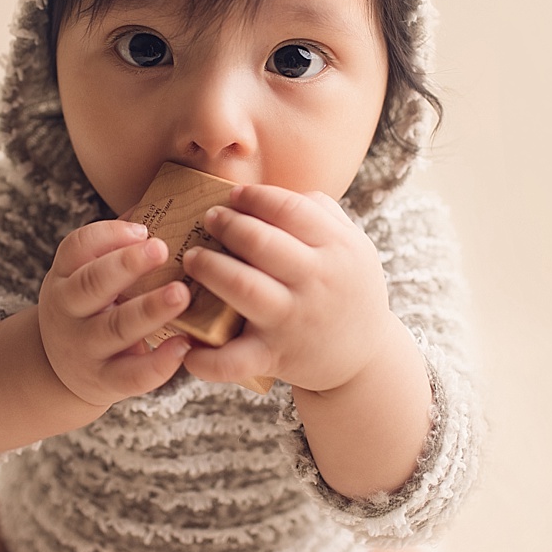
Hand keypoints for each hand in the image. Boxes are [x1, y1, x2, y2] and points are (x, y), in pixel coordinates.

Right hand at [38, 219, 192, 406]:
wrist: (62, 369)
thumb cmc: (96, 305)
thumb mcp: (91, 272)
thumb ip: (123, 242)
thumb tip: (174, 198)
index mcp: (66, 274)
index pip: (77, 247)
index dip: (109, 235)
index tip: (144, 228)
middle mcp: (69, 309)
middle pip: (92, 283)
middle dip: (126, 264)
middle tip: (162, 248)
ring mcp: (84, 347)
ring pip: (116, 328)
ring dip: (149, 310)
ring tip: (181, 294)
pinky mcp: (104, 380)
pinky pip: (131, 375)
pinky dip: (158, 364)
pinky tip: (184, 347)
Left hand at [180, 184, 395, 392]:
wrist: (365, 359)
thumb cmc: (348, 290)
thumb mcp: (353, 246)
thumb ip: (320, 212)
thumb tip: (269, 192)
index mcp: (338, 248)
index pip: (290, 209)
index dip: (255, 197)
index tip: (234, 196)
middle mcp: (317, 281)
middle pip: (261, 242)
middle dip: (227, 225)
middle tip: (208, 220)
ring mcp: (294, 320)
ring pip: (242, 288)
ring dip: (209, 268)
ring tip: (193, 258)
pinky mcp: (275, 356)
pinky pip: (233, 358)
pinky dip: (205, 357)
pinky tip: (185, 343)